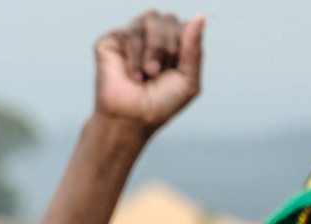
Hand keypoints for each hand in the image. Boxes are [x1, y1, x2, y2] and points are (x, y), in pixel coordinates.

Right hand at [94, 11, 203, 130]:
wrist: (132, 120)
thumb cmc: (160, 104)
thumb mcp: (189, 80)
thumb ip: (194, 49)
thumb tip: (200, 16)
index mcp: (171, 43)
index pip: (185, 25)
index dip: (183, 48)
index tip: (174, 72)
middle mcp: (151, 35)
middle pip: (168, 18)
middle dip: (169, 48)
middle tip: (158, 73)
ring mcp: (131, 35)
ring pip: (150, 18)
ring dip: (154, 50)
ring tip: (148, 74)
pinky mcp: (111, 40)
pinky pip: (130, 33)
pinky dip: (135, 58)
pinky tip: (133, 76)